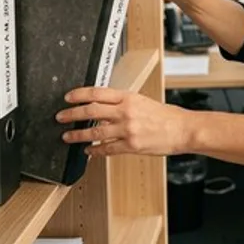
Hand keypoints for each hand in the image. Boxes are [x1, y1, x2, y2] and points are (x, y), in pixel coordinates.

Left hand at [56, 86, 192, 156]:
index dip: (78, 95)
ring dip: (77, 135)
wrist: (182, 129)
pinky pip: (106, 148)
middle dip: (71, 114)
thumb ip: (123, 102)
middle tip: (61, 117)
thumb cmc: (166, 116)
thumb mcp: (142, 101)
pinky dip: (94, 150)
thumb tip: (103, 105)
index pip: (97, 93)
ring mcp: (127, 129)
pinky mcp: (130, 146)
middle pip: (90, 111)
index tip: (67, 98)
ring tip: (68, 137)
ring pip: (94, 132)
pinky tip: (88, 151)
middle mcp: (125, 112)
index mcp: (128, 97)